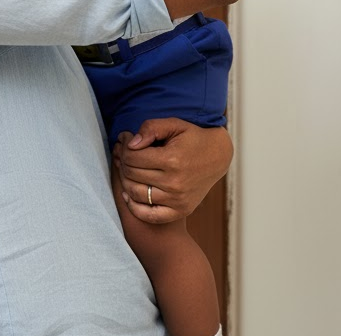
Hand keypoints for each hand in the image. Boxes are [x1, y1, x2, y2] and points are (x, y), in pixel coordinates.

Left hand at [113, 118, 232, 222]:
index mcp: (172, 159)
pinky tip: (129, 194)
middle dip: (122, 161)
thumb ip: (151, 128)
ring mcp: (177, 199)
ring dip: (125, 181)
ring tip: (127, 169)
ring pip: (135, 194)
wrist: (218, 156)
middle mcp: (174, 182)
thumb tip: (131, 143)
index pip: (132, 157)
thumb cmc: (193, 138)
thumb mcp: (174, 124)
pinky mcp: (180, 210)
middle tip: (124, 153)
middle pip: (131, 174)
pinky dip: (134, 207)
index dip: (124, 147)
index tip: (125, 140)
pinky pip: (149, 215)